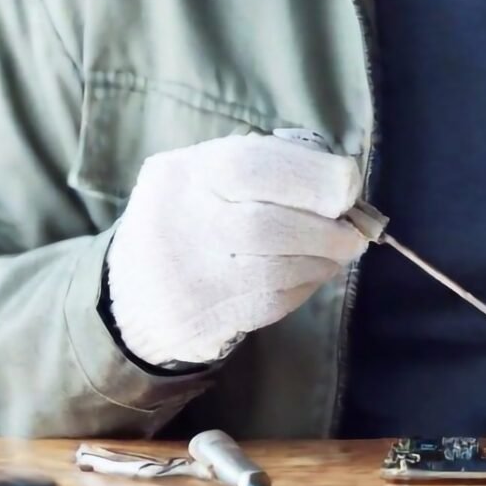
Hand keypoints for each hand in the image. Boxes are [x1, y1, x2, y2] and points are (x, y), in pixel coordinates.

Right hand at [107, 132, 367, 367]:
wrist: (131, 295)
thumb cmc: (190, 220)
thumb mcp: (206, 176)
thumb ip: (264, 167)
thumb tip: (340, 180)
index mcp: (180, 173)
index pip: (250, 164)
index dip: (312, 174)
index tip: (349, 184)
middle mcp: (174, 222)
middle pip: (264, 224)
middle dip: (325, 227)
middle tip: (354, 229)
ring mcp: (183, 277)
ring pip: (272, 269)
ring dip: (322, 259)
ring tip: (339, 251)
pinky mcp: (199, 321)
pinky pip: (269, 303)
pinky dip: (304, 285)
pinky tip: (311, 274)